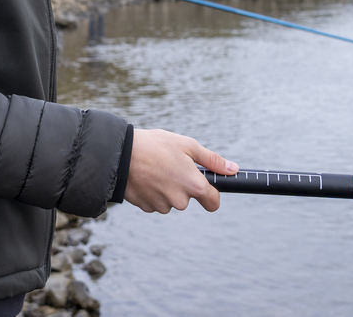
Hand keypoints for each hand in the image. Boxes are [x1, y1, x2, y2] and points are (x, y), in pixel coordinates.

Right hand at [123, 129, 237, 213]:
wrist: (120, 154)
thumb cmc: (154, 146)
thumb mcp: (187, 145)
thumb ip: (212, 160)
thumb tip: (233, 169)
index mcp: (193, 185)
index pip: (213, 203)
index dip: (212, 194)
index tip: (206, 186)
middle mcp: (180, 200)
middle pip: (189, 199)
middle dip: (183, 185)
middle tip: (171, 165)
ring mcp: (162, 205)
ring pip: (171, 200)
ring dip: (167, 188)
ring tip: (156, 168)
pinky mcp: (147, 207)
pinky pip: (156, 202)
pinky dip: (153, 191)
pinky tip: (146, 176)